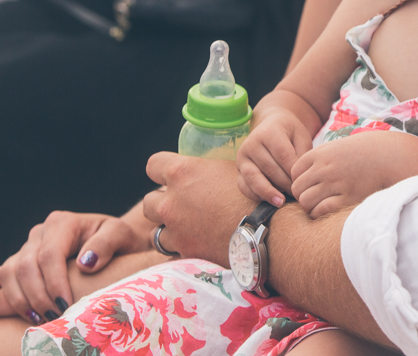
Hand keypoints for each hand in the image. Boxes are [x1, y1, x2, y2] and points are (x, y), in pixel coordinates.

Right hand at [0, 211, 151, 329]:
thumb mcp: (122, 236)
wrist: (114, 244)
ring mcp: (26, 248)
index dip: (54, 283)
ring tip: (38, 319)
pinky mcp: (19, 263)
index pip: (49, 255)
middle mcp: (39, 233)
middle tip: (54, 318)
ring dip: (19, 300)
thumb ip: (107, 243)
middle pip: (25, 266)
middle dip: (38, 296)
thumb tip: (86, 262)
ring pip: (8, 273)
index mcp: (62, 223)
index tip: (66, 306)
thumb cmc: (120, 240)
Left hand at [143, 152, 256, 266]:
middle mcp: (171, 202)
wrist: (268, 229)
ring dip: (168, 229)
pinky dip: (181, 249)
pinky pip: (172, 251)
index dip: (160, 170)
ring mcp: (175, 230)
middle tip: (181, 205)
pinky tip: (197, 244)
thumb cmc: (254, 193)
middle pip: (148, 201)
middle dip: (162, 203)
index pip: (153, 165)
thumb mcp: (230, 168)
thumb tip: (203, 172)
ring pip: (156, 231)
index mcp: (182, 173)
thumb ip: (207, 171)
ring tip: (188, 228)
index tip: (169, 176)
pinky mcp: (184, 252)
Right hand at [237, 112, 313, 205]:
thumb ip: (303, 154)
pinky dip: (255, 195)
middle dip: (284, 184)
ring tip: (281, 202)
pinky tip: (268, 200)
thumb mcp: (301, 136)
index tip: (304, 183)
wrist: (271, 126)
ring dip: (268, 192)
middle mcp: (252, 143)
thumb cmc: (290, 134)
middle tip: (297, 194)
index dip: (293, 172)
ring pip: (253, 178)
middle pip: (269, 168)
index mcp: (269, 132)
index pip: (283, 155)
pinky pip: (243, 186)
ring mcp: (242, 157)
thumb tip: (300, 178)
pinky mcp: (238, 170)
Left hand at [290, 132, 405, 217]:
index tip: (310, 184)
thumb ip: (316, 159)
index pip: (294, 172)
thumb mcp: (335, 147)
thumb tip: (297, 177)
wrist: (386, 157)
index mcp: (320, 154)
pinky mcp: (348, 198)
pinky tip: (327, 210)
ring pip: (306, 202)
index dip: (300, 180)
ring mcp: (336, 183)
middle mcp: (326, 168)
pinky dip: (319, 213)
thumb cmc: (359, 153)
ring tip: (318, 205)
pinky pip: (321, 211)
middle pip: (297, 189)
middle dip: (302, 195)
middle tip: (313, 197)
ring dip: (309, 207)